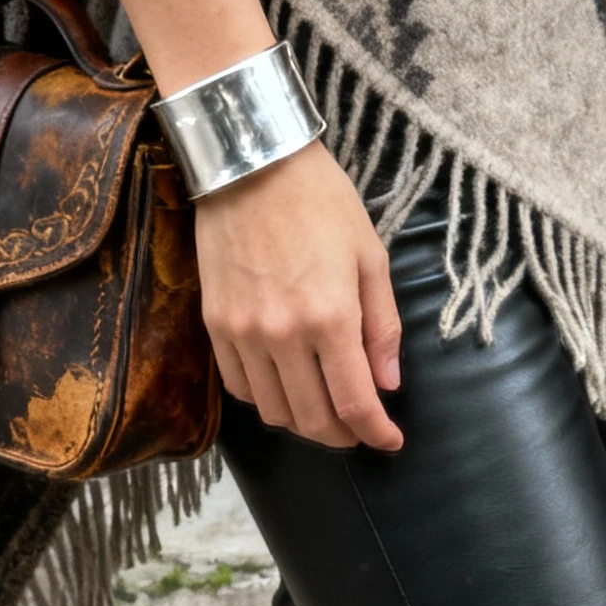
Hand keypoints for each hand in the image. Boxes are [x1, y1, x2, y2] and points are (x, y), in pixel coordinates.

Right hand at [195, 142, 404, 452]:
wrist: (252, 164)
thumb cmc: (321, 202)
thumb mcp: (370, 256)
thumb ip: (382, 326)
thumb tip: (388, 384)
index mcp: (331, 317)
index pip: (354, 404)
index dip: (376, 434)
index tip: (390, 441)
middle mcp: (283, 335)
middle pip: (313, 420)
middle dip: (344, 436)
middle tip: (362, 430)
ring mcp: (243, 333)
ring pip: (274, 412)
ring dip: (305, 423)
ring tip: (326, 410)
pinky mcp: (215, 325)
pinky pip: (240, 388)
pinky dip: (267, 400)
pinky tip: (286, 386)